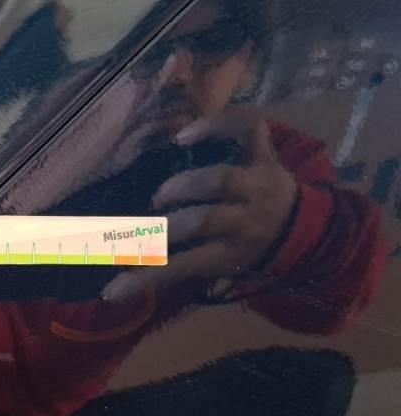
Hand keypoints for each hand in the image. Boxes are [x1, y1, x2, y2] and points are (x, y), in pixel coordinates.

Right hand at [103, 110, 297, 300]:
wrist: (305, 230)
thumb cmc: (248, 250)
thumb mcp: (219, 268)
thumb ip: (178, 268)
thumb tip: (122, 285)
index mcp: (235, 253)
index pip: (186, 266)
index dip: (147, 277)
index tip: (111, 289)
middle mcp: (249, 219)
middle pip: (204, 221)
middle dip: (169, 224)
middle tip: (149, 223)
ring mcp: (259, 184)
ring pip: (221, 179)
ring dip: (185, 184)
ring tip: (164, 193)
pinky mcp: (266, 156)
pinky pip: (246, 132)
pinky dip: (217, 126)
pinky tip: (185, 135)